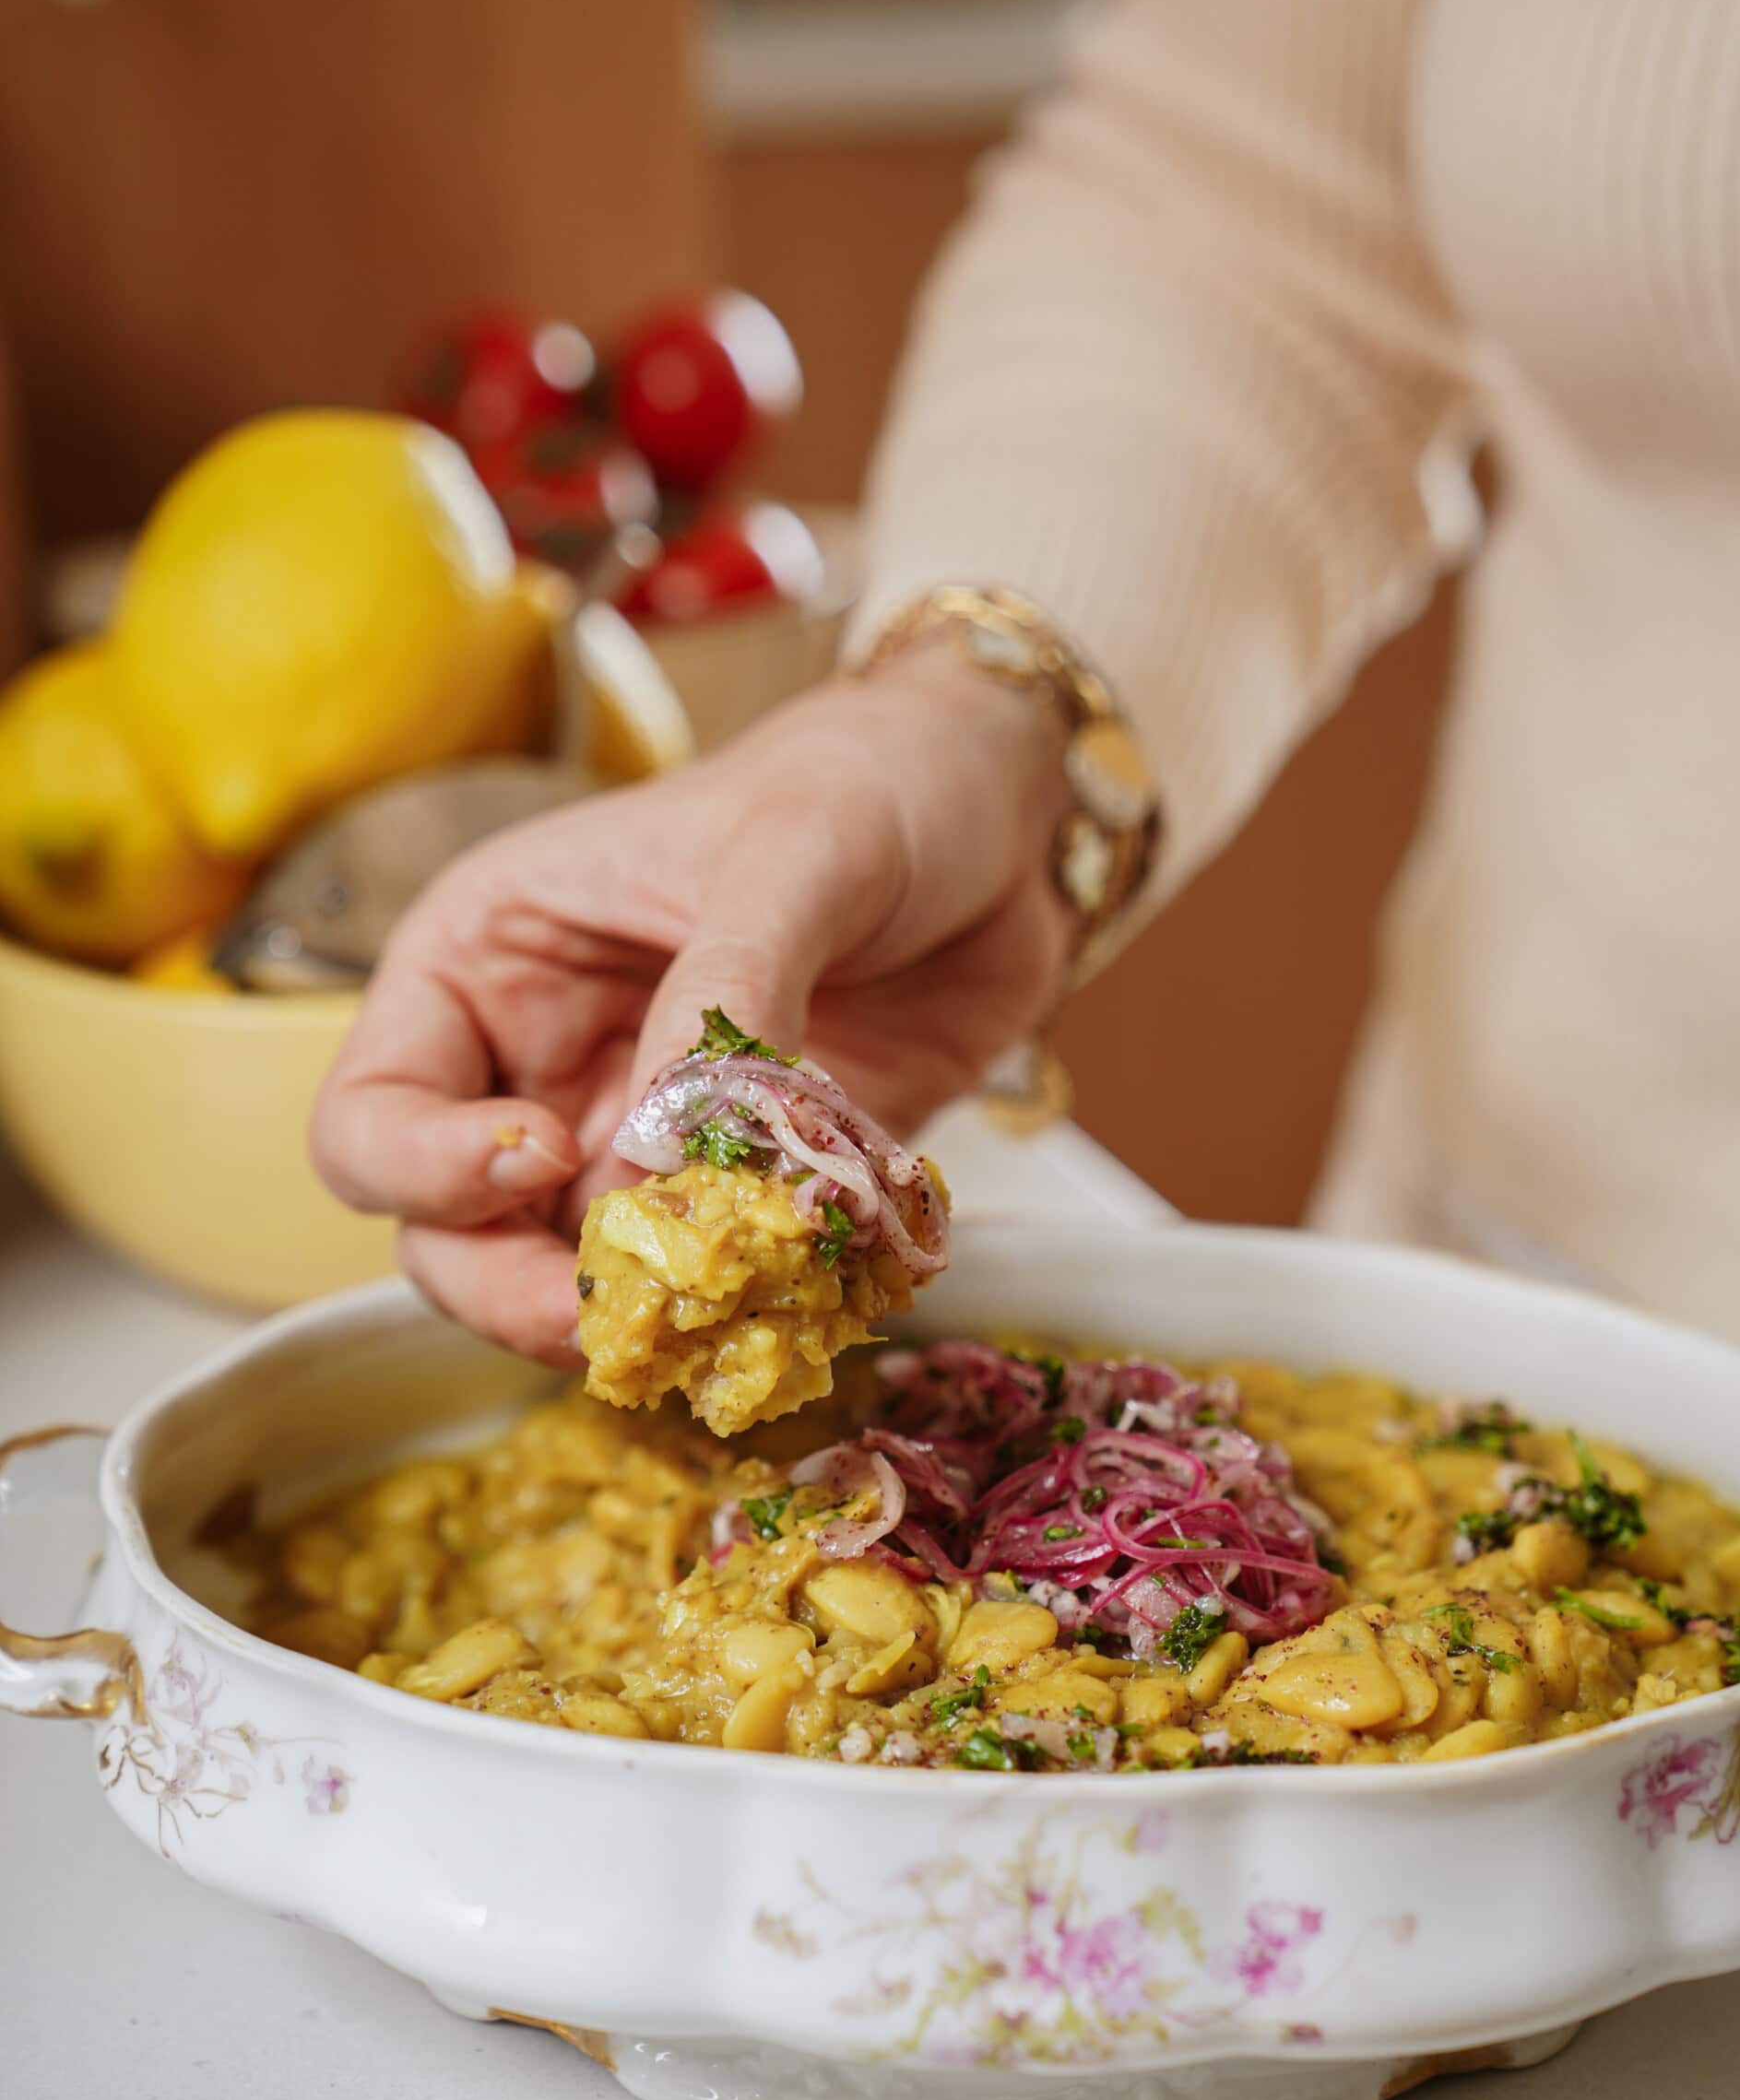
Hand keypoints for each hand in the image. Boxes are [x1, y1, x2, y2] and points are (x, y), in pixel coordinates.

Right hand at [309, 651, 1072, 1361]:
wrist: (1006, 821)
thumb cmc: (866, 785)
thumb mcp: (792, 852)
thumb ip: (726, 996)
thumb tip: (666, 1152)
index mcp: (488, 965)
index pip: (372, 1113)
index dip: (426, 1167)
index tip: (543, 1157)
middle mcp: (540, 1069)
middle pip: (449, 1238)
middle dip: (512, 1291)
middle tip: (616, 1309)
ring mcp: (640, 1144)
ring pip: (575, 1284)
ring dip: (640, 1315)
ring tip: (729, 1301)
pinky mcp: (746, 1194)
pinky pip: (714, 1289)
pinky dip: (749, 1311)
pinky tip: (807, 1285)